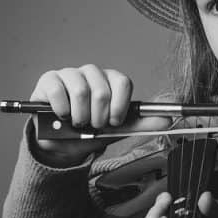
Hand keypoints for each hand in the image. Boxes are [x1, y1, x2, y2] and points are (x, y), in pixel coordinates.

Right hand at [28, 64, 170, 166]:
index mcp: (111, 80)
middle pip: (102, 90)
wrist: (61, 144)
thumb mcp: (118, 130)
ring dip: (80, 116)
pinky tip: (61, 117)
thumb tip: (169, 121)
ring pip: (81, 91)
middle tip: (92, 126)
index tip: (114, 122)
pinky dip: (62, 111)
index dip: (120, 106)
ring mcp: (69, 74)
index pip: (123, 82)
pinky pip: (59, 92)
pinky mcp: (49, 80)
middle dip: (98, 117)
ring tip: (77, 123)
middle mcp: (92, 73)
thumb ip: (143, 124)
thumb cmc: (91, 131)